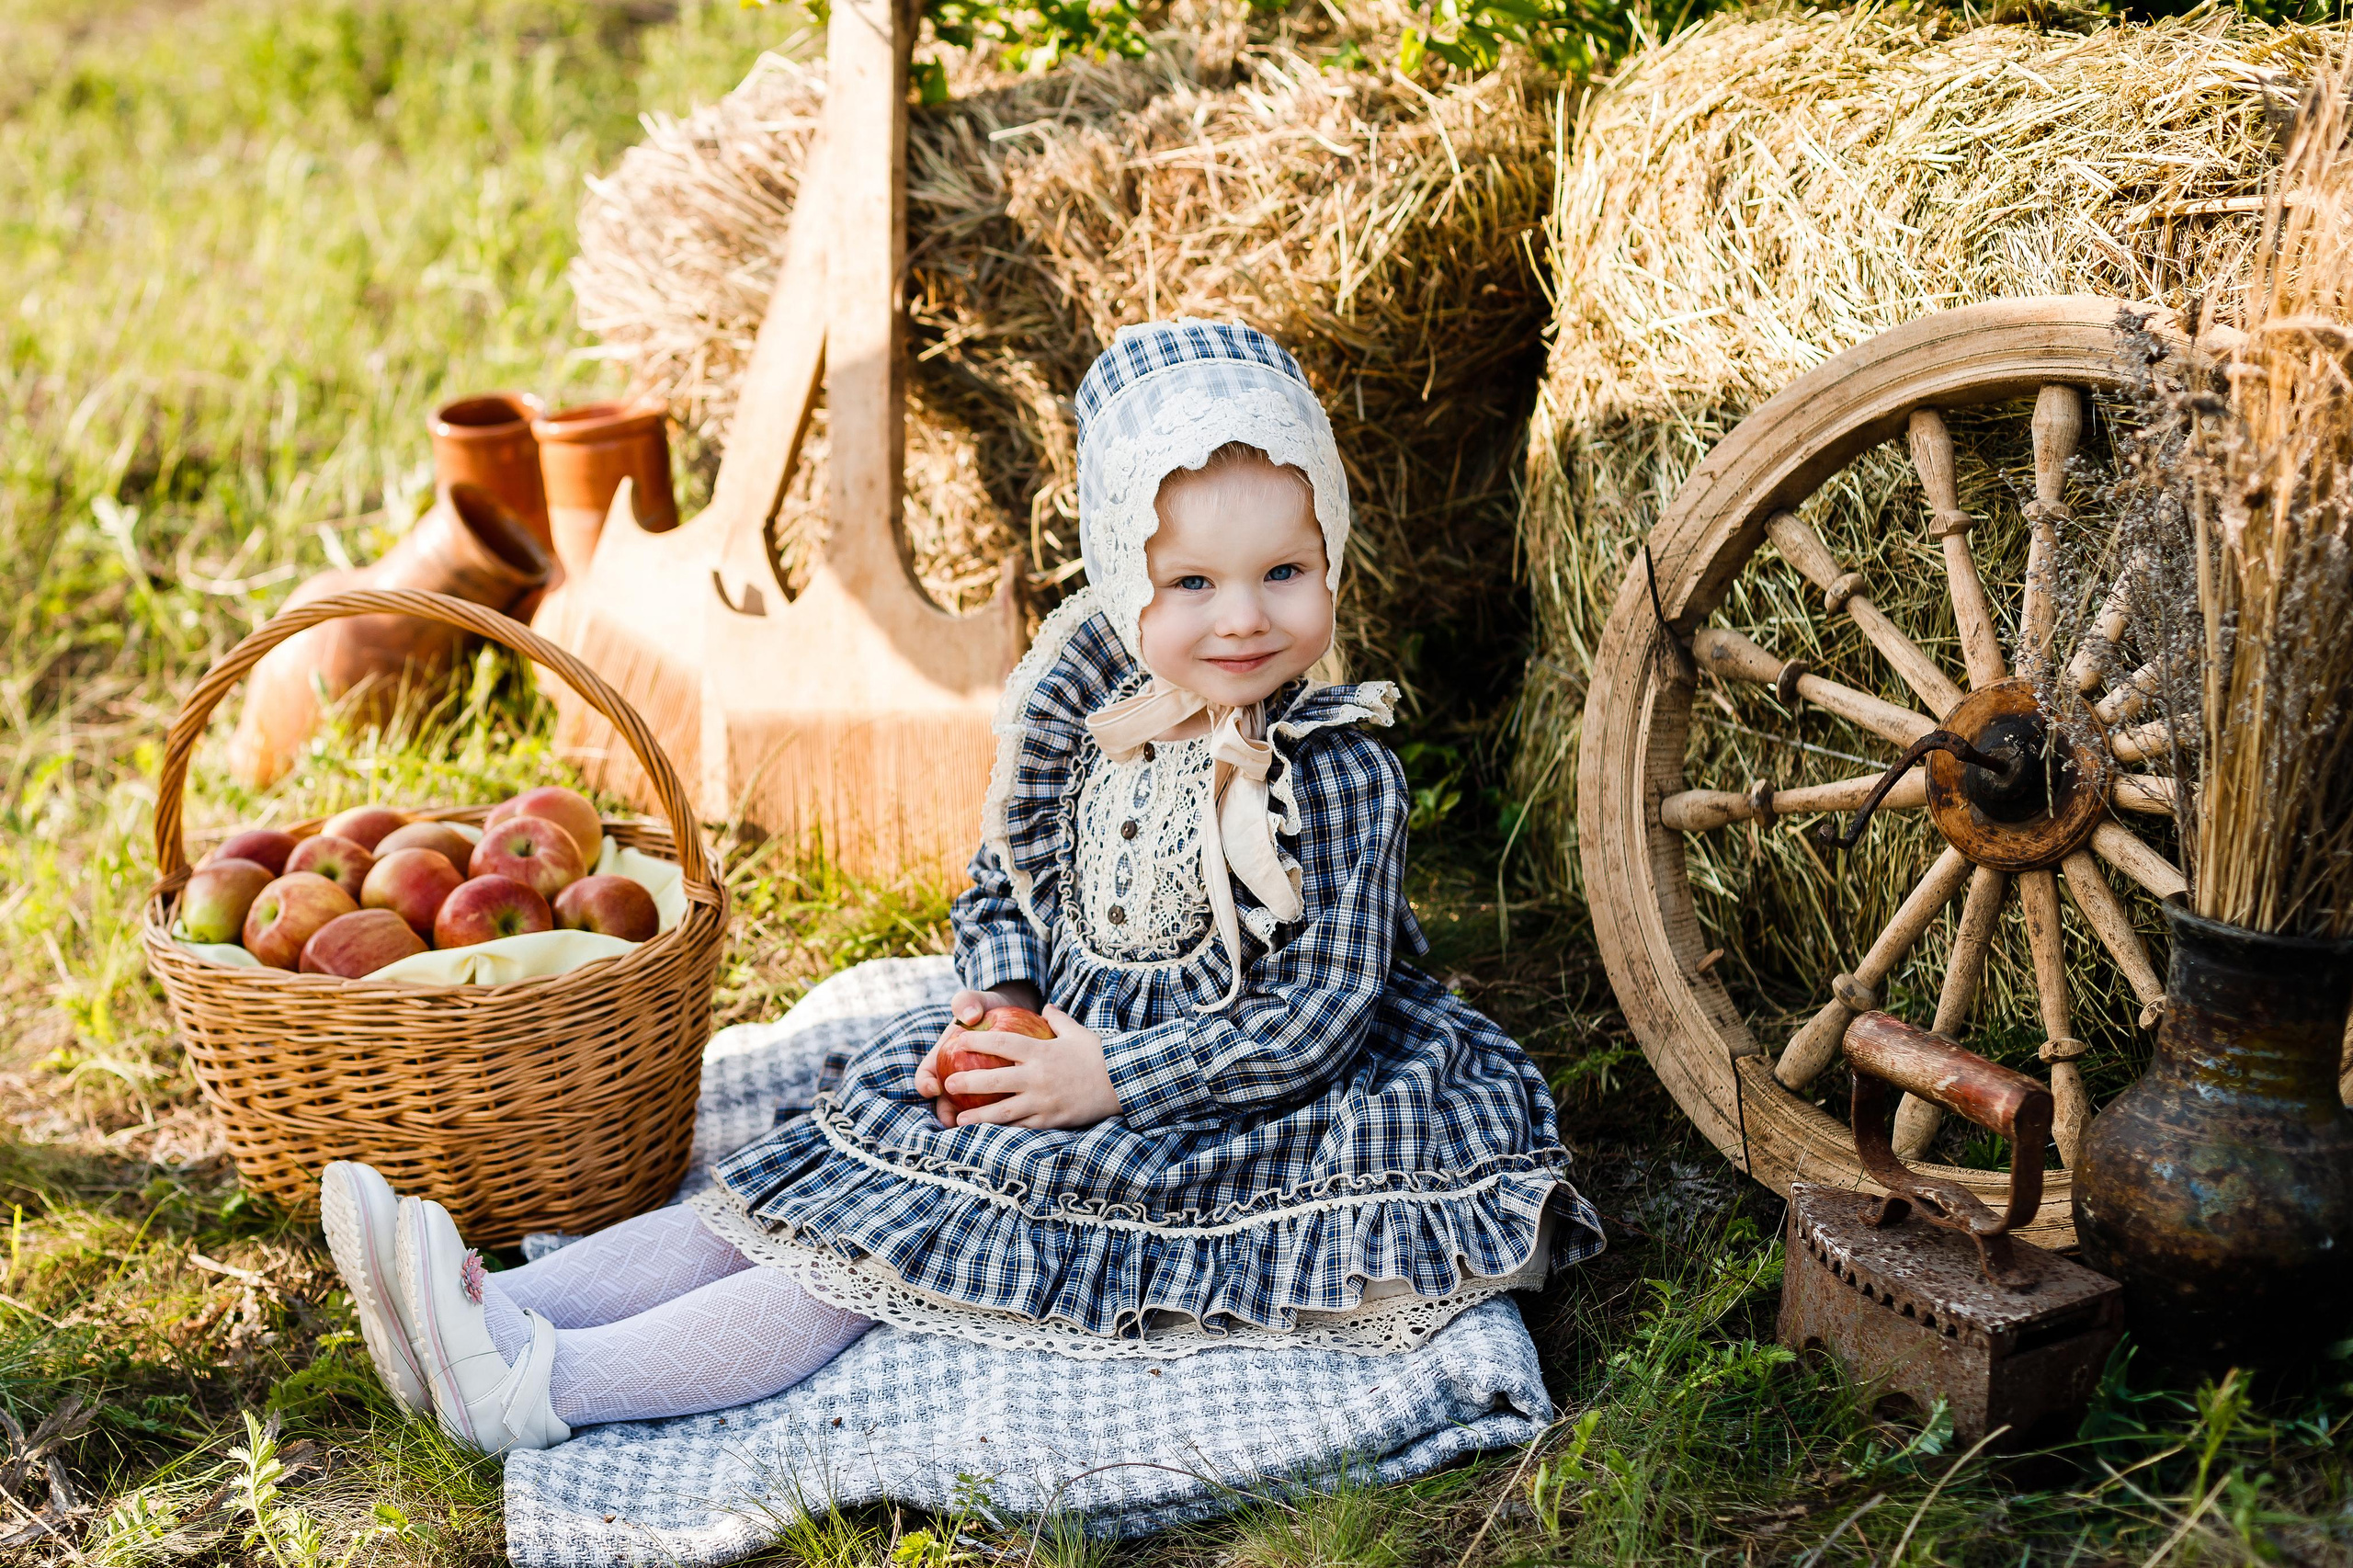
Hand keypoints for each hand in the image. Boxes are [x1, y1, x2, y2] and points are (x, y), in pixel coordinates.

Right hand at [914, 984, 1041, 1124]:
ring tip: (981, 1127)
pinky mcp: (997, 1092)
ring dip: (972, 1121)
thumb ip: (966, 1003)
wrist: (1010, 1012)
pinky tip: (1010, 1120)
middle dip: (946, 1114)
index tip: (935, 1087)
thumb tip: (970, 1016)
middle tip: (954, 1121)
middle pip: (944, 1102)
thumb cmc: (987, 1008)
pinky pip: (995, 1106)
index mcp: (942, 1058)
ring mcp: (974, 1087)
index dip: (925, 1084)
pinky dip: (999, 1114)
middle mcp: (954, 1076)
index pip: (925, 1075)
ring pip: (968, 1111)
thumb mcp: (975, 1001)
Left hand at [932, 1005, 1118, 1130]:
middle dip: (968, 1082)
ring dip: (979, 1115)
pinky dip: (1005, 1130)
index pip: (1001, 1044)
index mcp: (1041, 1052)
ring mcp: (1043, 1101)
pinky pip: (1023, 1126)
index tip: (957, 1039)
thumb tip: (1046, 1008)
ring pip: (1004, 1111)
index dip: (976, 1040)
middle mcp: (1037, 1077)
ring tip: (959, 1119)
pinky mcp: (1052, 1119)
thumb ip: (1057, 1020)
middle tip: (948, 1084)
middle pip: (994, 1080)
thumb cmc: (1099, 1055)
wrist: (1123, 1082)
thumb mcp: (1077, 1032)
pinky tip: (990, 1133)